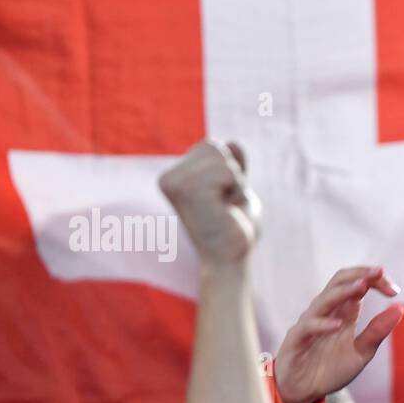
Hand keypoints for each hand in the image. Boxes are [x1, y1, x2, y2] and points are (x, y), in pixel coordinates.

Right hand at [159, 140, 261, 264]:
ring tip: (224, 208)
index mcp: (174, 178)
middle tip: (225, 205)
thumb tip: (232, 143)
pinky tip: (224, 210)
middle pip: (214, 146)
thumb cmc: (233, 229)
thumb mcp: (235, 190)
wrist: (230, 260)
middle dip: (232, 174)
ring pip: (221, 156)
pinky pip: (227, 171)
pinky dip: (236, 189)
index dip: (229, 172)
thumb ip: (232, 166)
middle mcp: (168, 178)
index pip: (212, 146)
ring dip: (235, 183)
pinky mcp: (187, 190)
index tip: (222, 200)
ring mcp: (175, 183)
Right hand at [274, 267, 403, 402]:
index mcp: (343, 312)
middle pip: (339, 282)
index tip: (394, 289)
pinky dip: (323, 324)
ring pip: (324, 299)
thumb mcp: (361, 353)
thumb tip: (399, 308)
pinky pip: (309, 326)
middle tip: (380, 272)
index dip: (375, 281)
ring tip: (362, 286)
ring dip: (344, 292)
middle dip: (361, 275)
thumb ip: (377, 331)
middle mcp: (326, 312)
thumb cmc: (329, 370)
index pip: (358, 284)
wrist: (303, 393)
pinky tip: (338, 325)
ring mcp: (310, 323)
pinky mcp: (297, 339)